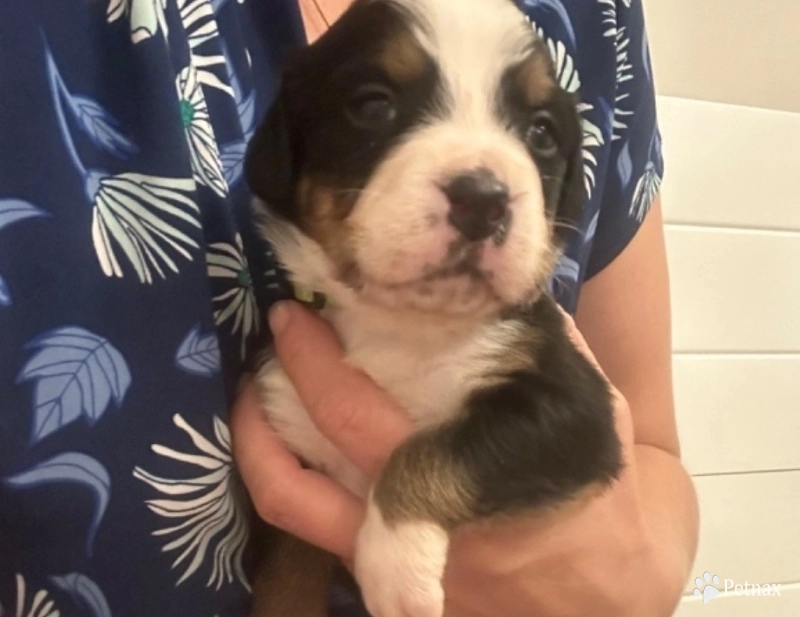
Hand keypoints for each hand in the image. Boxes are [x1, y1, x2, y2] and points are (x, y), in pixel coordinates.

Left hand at [231, 301, 683, 615]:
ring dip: (259, 450)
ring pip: (294, 514)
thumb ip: (544, 341)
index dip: (314, 367)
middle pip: (304, 475)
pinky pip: (314, 531)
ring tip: (254, 398)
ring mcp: (385, 568)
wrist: (605, 588)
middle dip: (270, 398)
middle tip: (271, 343)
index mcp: (455, 477)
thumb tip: (491, 284)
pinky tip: (293, 441)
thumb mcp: (586, 404)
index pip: (356, 422)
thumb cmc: (593, 488)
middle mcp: (404, 533)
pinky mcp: (381, 584)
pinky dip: (293, 479)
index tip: (294, 318)